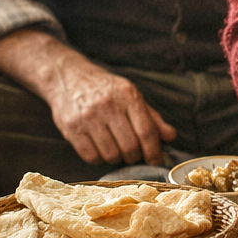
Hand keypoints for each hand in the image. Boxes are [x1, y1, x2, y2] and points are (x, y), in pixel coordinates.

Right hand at [0, 28, 174, 166]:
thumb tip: (170, 136)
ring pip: (111, 154)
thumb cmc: (105, 89)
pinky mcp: (71, 128)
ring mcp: (88, 117)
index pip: (146, 131)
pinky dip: (99, 158)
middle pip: (130, 146)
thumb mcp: (131, 95)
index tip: (155, 160)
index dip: (154, 151)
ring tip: (115, 149)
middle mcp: (108, 105)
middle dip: (135, 156)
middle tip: (133, 154)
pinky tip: (100, 148)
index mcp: (128, 95)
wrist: (68, 77)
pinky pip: (91, 156)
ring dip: (117, 158)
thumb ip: (152, 117)